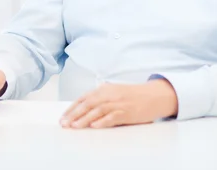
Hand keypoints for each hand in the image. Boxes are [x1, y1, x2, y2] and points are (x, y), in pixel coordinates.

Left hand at [60, 79, 177, 128]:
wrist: (154, 95)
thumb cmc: (132, 95)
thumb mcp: (114, 92)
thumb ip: (100, 98)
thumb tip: (84, 108)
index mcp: (104, 89)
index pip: (83, 98)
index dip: (72, 108)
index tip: (63, 117)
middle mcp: (109, 94)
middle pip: (88, 104)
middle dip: (74, 114)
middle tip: (64, 124)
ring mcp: (118, 103)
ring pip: (98, 110)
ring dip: (85, 119)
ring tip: (75, 126)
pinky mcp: (127, 112)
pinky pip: (113, 116)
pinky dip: (103, 121)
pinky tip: (94, 126)